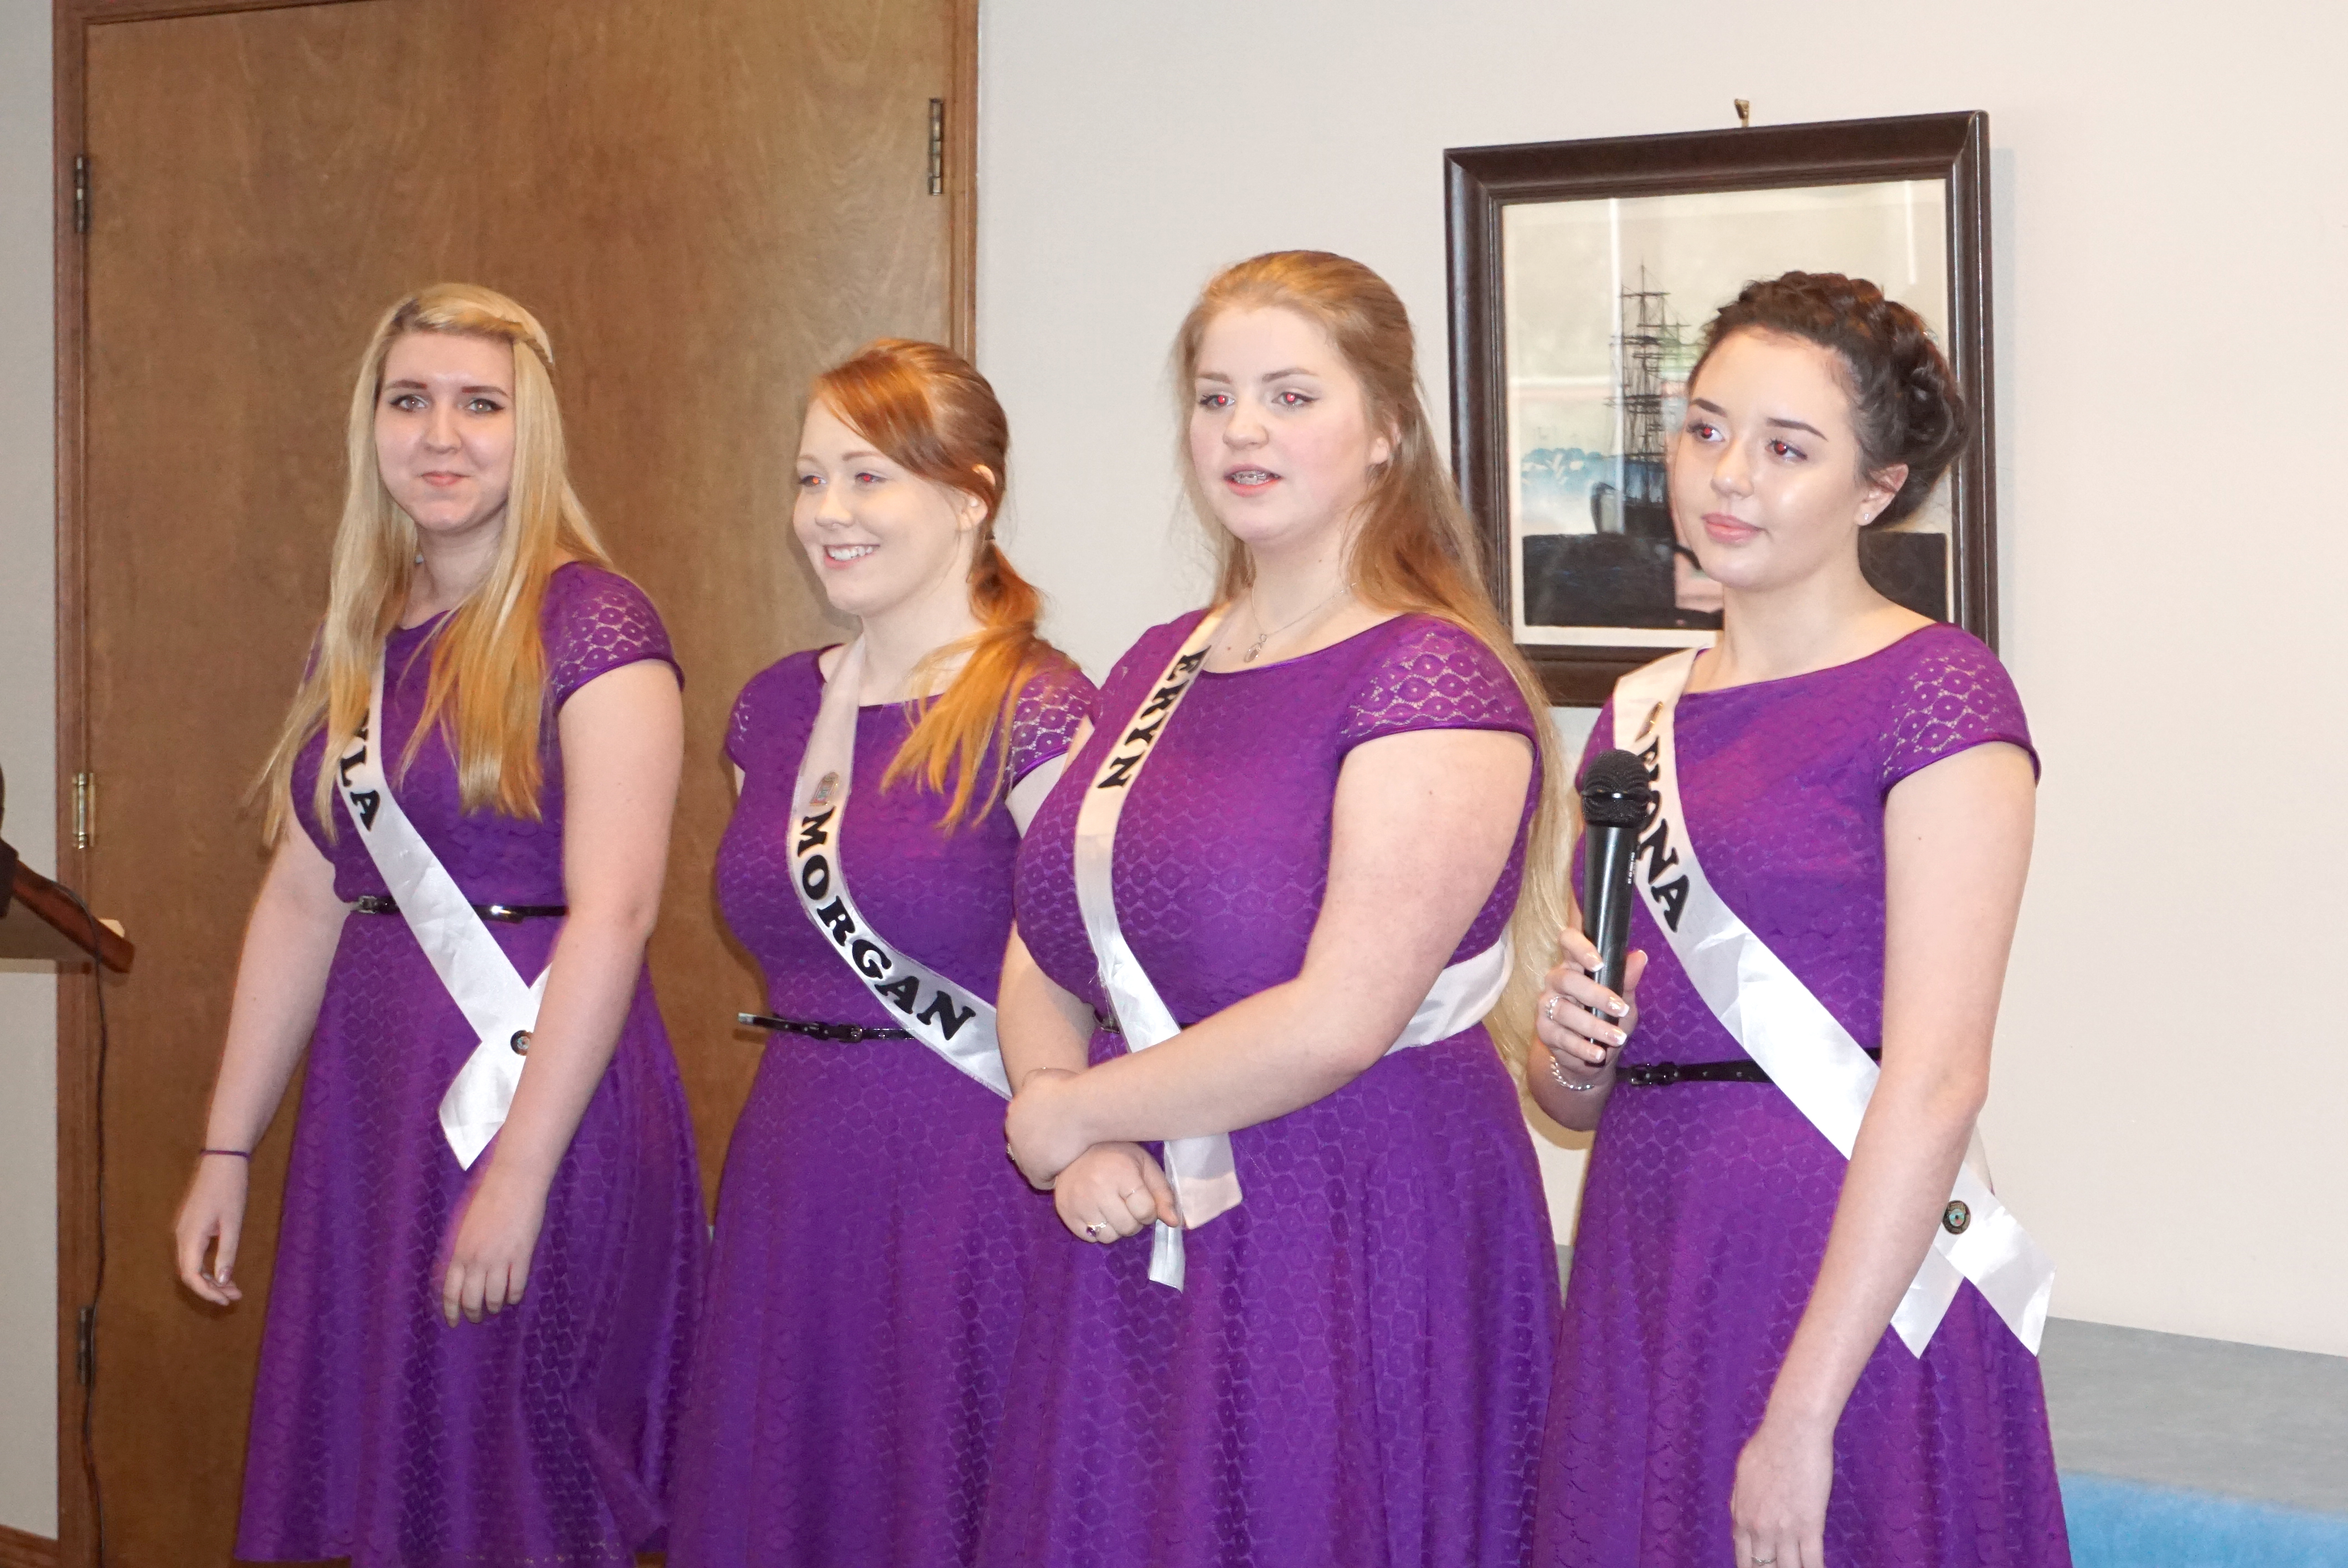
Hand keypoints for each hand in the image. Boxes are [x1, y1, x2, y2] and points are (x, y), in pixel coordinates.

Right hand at [174, 1154, 250, 1305]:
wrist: (222, 1161)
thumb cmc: (230, 1189)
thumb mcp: (233, 1223)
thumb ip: (227, 1252)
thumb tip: (222, 1280)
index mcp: (189, 1236)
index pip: (191, 1275)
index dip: (207, 1292)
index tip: (226, 1301)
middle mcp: (181, 1236)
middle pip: (190, 1273)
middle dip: (211, 1289)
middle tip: (235, 1297)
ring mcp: (184, 1231)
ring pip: (192, 1264)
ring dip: (210, 1279)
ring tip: (234, 1289)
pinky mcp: (191, 1226)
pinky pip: (194, 1254)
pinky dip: (208, 1266)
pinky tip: (224, 1271)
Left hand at [441, 1162, 548, 1325]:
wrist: (513, 1182)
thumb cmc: (487, 1199)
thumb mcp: (464, 1226)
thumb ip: (460, 1251)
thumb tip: (458, 1275)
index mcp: (459, 1252)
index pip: (450, 1292)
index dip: (451, 1312)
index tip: (454, 1322)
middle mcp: (476, 1259)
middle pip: (471, 1300)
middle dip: (474, 1314)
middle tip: (478, 1317)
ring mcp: (499, 1258)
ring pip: (494, 1298)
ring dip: (494, 1307)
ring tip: (496, 1307)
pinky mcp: (522, 1255)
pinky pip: (517, 1287)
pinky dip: (514, 1296)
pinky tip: (514, 1295)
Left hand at [1004, 1067, 1093, 1189]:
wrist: (1082, 1108)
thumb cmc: (1068, 1089)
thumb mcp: (1042, 1076)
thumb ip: (1030, 1083)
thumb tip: (1027, 1087)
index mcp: (1013, 1111)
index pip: (1023, 1126)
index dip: (1042, 1129)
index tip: (1059, 1129)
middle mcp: (1012, 1133)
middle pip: (1025, 1146)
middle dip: (1042, 1146)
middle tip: (1065, 1144)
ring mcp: (1021, 1154)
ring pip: (1032, 1164)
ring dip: (1048, 1162)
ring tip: (1069, 1158)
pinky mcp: (1034, 1172)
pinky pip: (1042, 1181)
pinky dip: (1054, 1177)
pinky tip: (1069, 1168)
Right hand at [1051, 1142, 1178, 1243]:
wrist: (1073, 1149)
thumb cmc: (1116, 1156)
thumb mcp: (1145, 1166)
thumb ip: (1163, 1193)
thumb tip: (1174, 1222)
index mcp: (1122, 1173)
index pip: (1146, 1211)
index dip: (1149, 1211)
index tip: (1142, 1200)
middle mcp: (1099, 1189)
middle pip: (1128, 1227)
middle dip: (1134, 1221)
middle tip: (1127, 1205)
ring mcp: (1079, 1203)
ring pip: (1109, 1237)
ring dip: (1116, 1228)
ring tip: (1112, 1210)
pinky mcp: (1066, 1213)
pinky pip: (1089, 1238)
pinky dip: (1097, 1231)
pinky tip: (1096, 1212)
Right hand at [1534, 925, 1646, 1088]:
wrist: (1592, 1054)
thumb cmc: (1607, 1017)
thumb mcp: (1624, 999)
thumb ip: (1628, 979)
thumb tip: (1639, 956)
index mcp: (1575, 964)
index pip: (1568, 941)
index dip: (1580, 946)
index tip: (1600, 963)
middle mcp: (1557, 980)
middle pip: (1567, 979)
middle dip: (1596, 994)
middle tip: (1621, 1008)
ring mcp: (1547, 1005)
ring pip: (1565, 1011)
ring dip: (1594, 1025)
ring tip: (1618, 1038)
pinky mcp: (1544, 1030)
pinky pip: (1561, 1037)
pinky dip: (1582, 1047)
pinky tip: (1599, 1054)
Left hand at [1730, 1411, 1833, 1567]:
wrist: (1791, 1432)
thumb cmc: (1766, 1447)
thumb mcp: (1741, 1476)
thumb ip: (1740, 1501)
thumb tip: (1740, 1516)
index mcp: (1741, 1517)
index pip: (1743, 1558)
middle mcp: (1760, 1529)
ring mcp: (1785, 1530)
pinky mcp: (1810, 1526)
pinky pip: (1813, 1561)